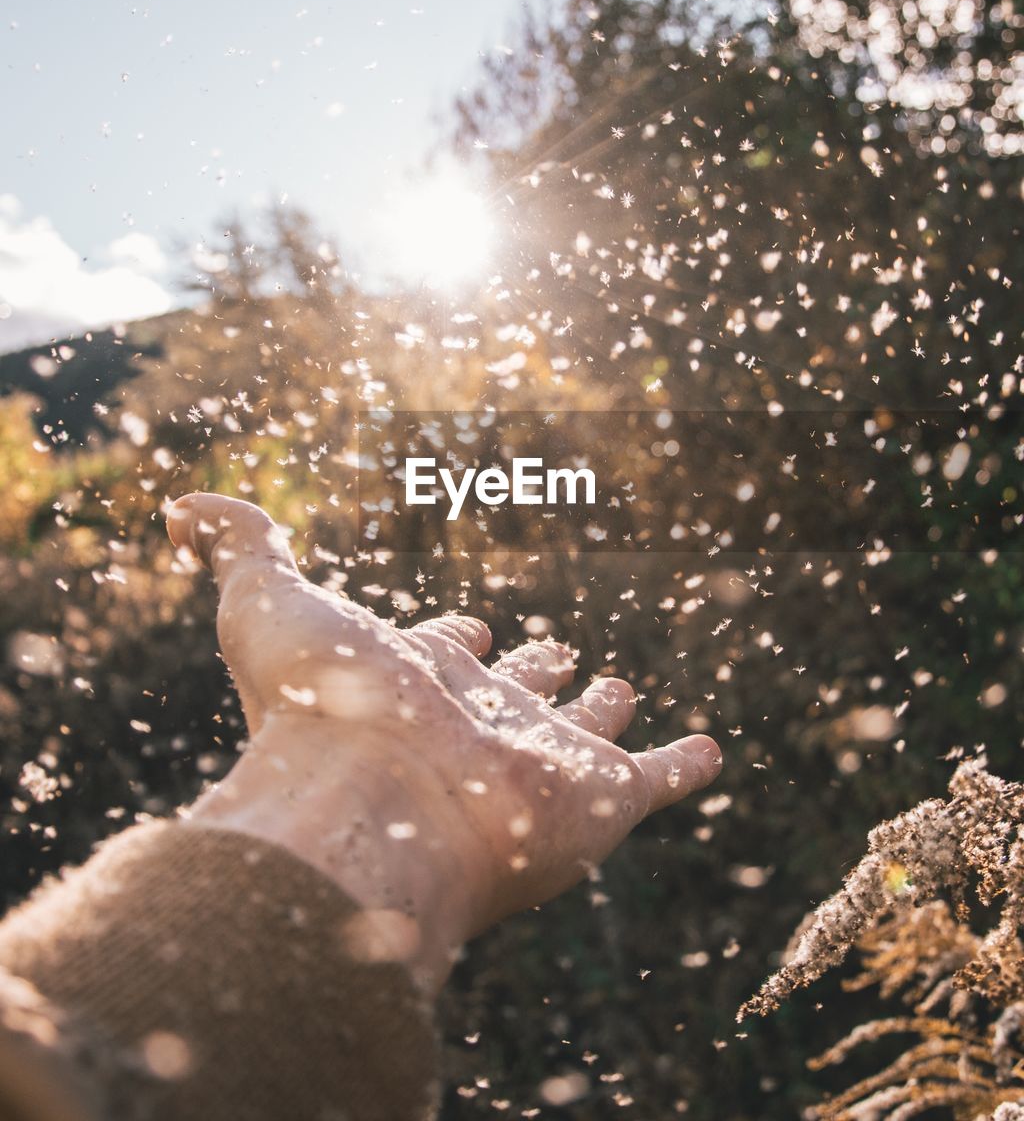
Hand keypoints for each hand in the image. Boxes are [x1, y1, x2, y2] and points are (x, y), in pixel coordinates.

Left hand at [167, 493, 721, 992]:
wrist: (376, 806)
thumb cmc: (320, 702)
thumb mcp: (267, 601)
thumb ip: (238, 544)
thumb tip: (181, 503)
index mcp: (412, 680)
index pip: (437, 652)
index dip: (448, 639)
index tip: (460, 626)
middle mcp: (475, 722)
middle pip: (511, 694)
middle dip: (528, 671)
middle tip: (548, 653)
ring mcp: (538, 761)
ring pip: (580, 733)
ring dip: (598, 713)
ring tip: (614, 689)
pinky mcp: (599, 799)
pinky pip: (655, 779)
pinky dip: (683, 766)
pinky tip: (707, 751)